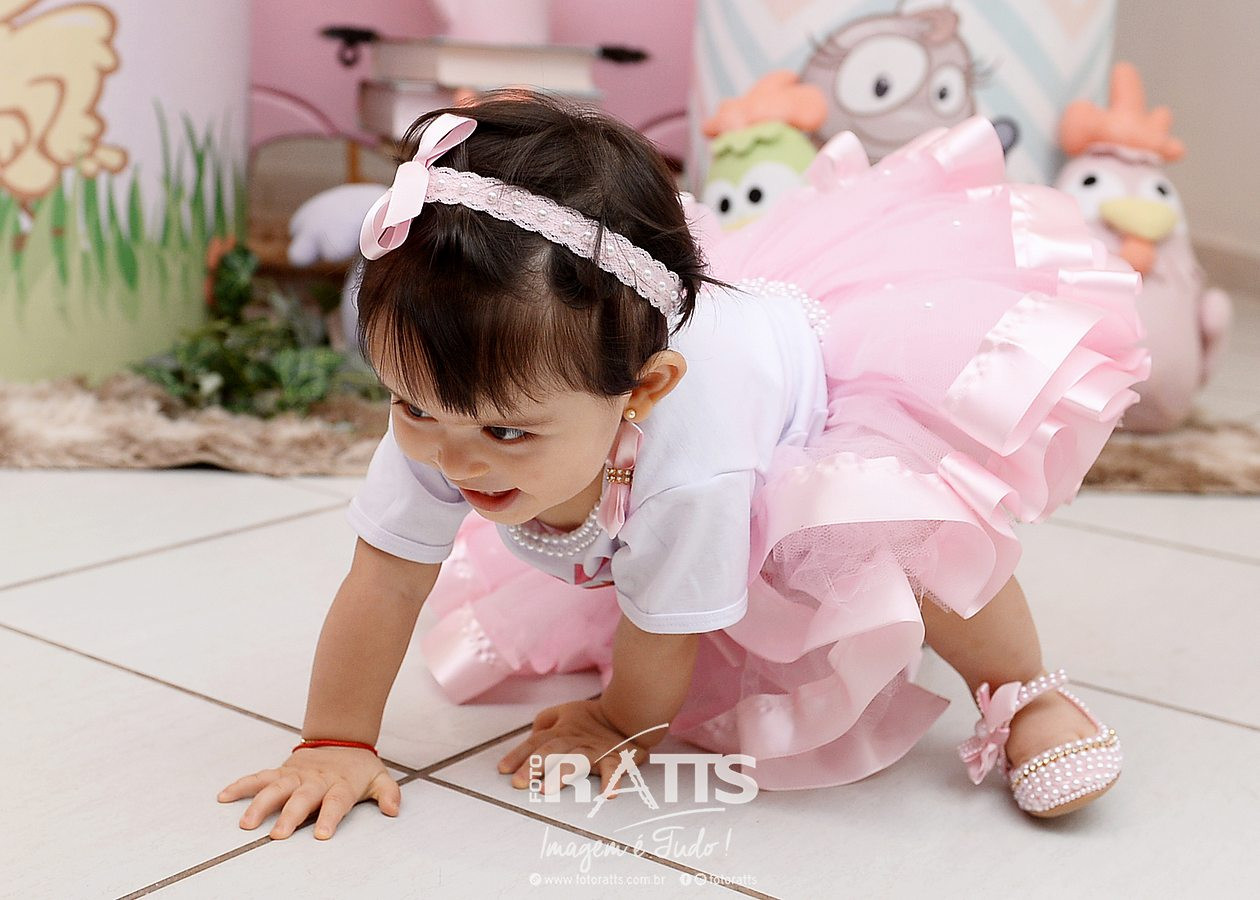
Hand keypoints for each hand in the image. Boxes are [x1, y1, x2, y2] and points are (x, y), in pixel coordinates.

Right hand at [217, 746, 399, 839]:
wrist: (341, 737)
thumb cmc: (358, 767)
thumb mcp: (379, 777)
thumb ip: (388, 793)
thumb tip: (393, 809)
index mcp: (340, 785)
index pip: (336, 801)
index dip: (329, 817)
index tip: (321, 834)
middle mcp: (316, 780)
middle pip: (302, 798)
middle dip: (290, 816)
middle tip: (278, 836)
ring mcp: (296, 775)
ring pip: (275, 788)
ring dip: (260, 804)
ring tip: (246, 824)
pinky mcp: (281, 771)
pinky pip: (259, 777)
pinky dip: (241, 785)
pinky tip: (224, 796)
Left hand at [497, 699, 662, 795]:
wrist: (629, 712)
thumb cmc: (592, 718)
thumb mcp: (565, 712)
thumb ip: (544, 724)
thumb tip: (528, 739)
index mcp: (561, 731)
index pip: (535, 742)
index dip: (518, 755)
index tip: (503, 770)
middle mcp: (575, 740)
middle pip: (552, 751)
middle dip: (534, 766)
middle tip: (519, 783)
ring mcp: (595, 750)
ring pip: (577, 760)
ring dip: (562, 773)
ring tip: (548, 789)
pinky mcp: (616, 758)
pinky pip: (615, 769)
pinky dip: (613, 780)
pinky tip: (609, 794)